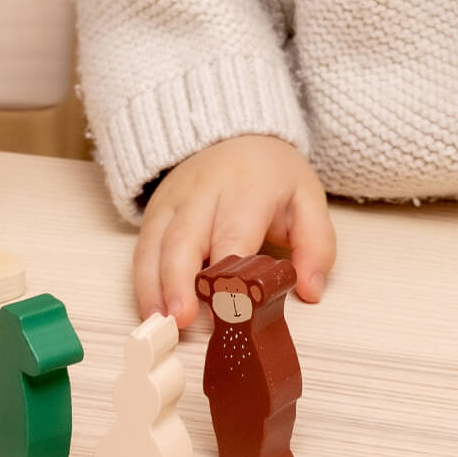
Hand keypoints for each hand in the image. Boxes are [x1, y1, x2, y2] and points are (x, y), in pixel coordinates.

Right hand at [133, 134, 335, 326]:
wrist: (235, 135)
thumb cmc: (271, 176)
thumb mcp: (308, 200)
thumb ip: (316, 245)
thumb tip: (309, 290)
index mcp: (247, 189)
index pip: (233, 233)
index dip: (228, 272)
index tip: (229, 307)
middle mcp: (203, 193)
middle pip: (185, 239)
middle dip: (179, 281)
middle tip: (182, 320)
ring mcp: (173, 200)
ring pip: (156, 244)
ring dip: (154, 285)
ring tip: (159, 321)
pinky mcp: (155, 211)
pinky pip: (143, 247)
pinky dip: (142, 280)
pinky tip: (150, 308)